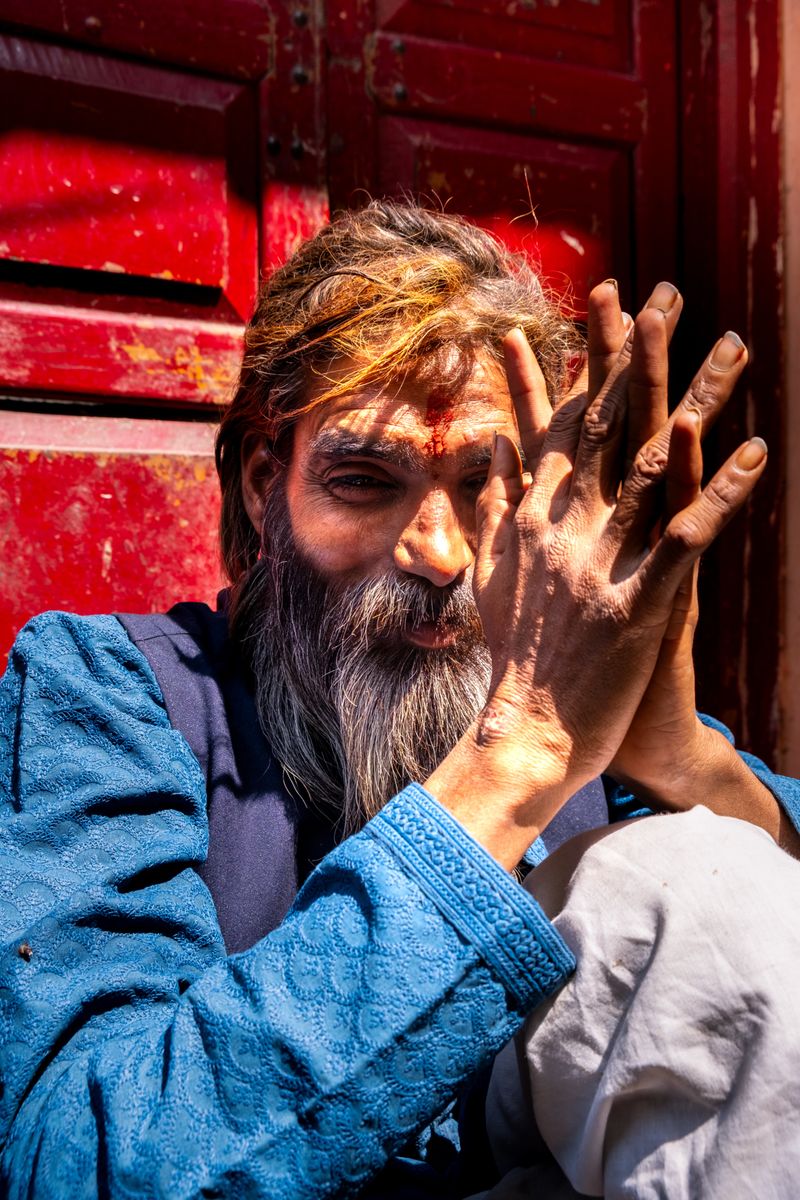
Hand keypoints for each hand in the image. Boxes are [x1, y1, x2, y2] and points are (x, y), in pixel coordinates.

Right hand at [470, 299, 766, 828]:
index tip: (609, 306)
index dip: (588, 359)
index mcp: (530, 514)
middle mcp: (563, 523)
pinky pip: (687, 535)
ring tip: (733, 348)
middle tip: (671, 294)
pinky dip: (721, 490)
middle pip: (609, 422)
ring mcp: (600, 560)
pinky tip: (754, 450)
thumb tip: (496, 443)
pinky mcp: (637, 602)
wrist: (522, 733)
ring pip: (655, 462)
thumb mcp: (489, 570)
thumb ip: (493, 502)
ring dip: (698, 399)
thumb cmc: (512, 656)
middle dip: (641, 352)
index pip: (563, 418)